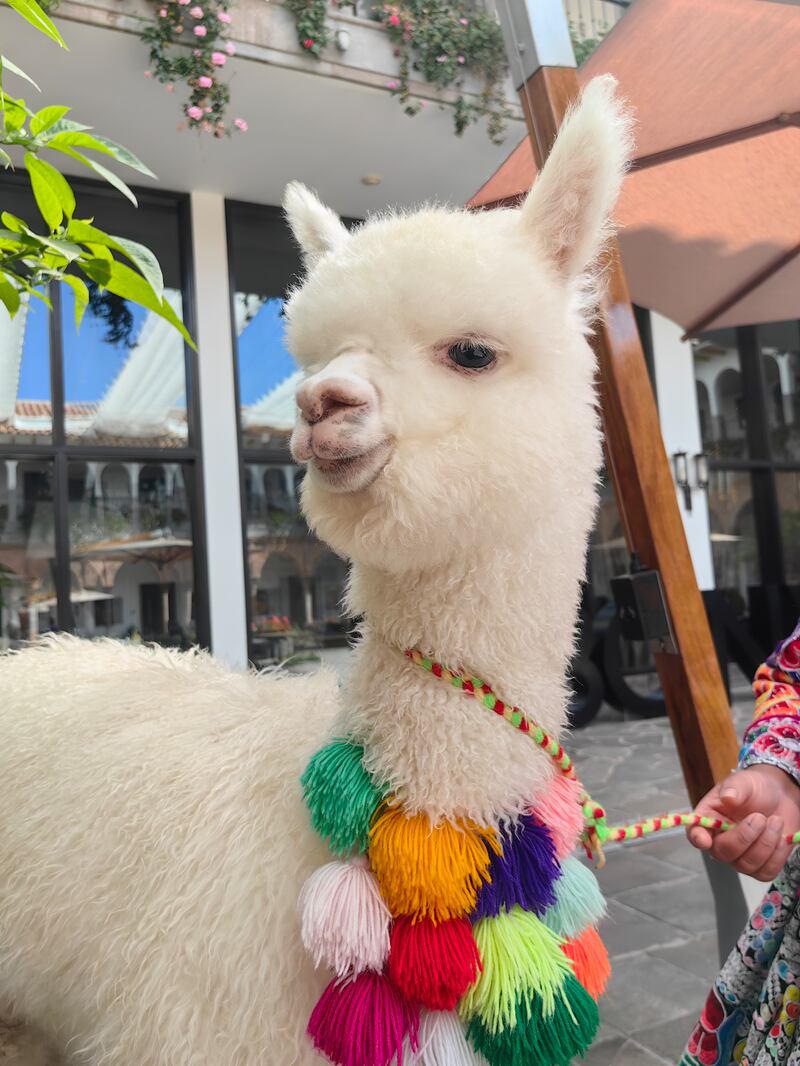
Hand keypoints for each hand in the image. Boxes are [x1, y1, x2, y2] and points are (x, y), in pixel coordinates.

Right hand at [687, 764, 799, 880]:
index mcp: (709, 818)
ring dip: (766, 843)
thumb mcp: (744, 781)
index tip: (705, 840)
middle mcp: (720, 841)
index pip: (695, 832)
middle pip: (723, 853)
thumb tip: (728, 796)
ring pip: (746, 864)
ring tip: (775, 821)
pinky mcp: (760, 866)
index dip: (698, 838)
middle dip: (745, 837)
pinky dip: (777, 855)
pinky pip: (766, 872)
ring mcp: (740, 856)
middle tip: (760, 817)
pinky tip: (780, 837)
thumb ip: (735, 787)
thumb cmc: (756, 788)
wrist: (781, 797)